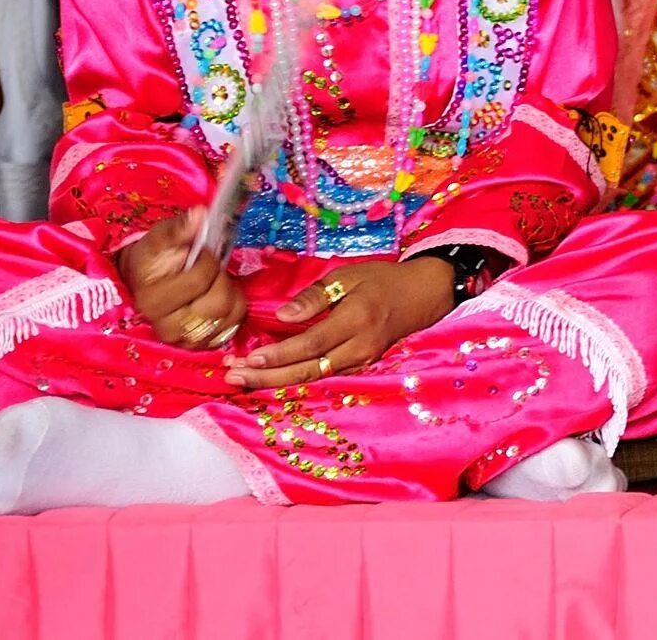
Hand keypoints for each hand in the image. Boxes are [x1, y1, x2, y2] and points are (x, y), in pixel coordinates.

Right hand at [116, 213, 247, 349]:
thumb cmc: (155, 257)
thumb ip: (180, 228)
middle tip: (211, 270)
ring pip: (228, 317)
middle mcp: (165, 327)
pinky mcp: (199, 346)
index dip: (207, 262)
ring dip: (230, 293)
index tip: (200, 254)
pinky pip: (233, 328)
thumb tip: (200, 215)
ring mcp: (183, 340)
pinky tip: (219, 297)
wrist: (147, 280)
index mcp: (151, 300)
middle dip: (221, 279)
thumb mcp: (161, 237)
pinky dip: (234, 309)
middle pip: (217, 304)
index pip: (198, 281)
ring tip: (215, 283)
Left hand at [225, 258, 454, 390]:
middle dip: (267, 376)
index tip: (248, 358)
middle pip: (307, 370)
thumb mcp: (350, 276)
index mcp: (356, 320)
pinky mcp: (360, 366)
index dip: (278, 355)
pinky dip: (296, 378)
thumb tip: (283, 314)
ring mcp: (361, 361)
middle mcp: (359, 347)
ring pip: (313, 378)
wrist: (424, 295)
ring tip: (243, 378)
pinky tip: (273, 377)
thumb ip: (316, 297)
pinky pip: (324, 376)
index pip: (310, 344)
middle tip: (233, 375)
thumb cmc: (385, 280)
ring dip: (276, 380)